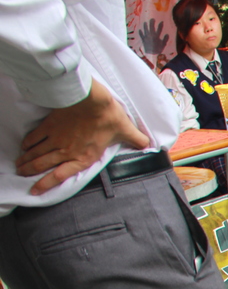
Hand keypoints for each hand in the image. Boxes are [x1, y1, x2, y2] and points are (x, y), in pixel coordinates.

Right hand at [17, 80, 149, 194]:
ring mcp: (55, 138)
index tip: (34, 190)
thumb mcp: (125, 129)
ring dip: (26, 160)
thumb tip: (148, 145)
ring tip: (19, 165)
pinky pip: (34, 137)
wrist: (88, 97)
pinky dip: (28, 143)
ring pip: (36, 153)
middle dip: (30, 172)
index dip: (46, 184)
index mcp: (84, 156)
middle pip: (43, 165)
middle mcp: (66, 151)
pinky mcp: (49, 125)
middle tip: (21, 175)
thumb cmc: (107, 114)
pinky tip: (23, 147)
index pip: (61, 175)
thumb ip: (136, 139)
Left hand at [139, 19, 168, 54]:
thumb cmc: (158, 50)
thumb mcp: (163, 45)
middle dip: (152, 22)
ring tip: (145, 22)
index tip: (162, 21)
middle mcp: (151, 35)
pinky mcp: (143, 39)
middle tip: (152, 19)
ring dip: (145, 25)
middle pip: (151, 27)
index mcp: (156, 36)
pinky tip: (140, 30)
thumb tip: (167, 34)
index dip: (160, 25)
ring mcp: (146, 37)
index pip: (159, 29)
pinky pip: (141, 35)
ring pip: (145, 29)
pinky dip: (140, 32)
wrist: (151, 54)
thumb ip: (165, 39)